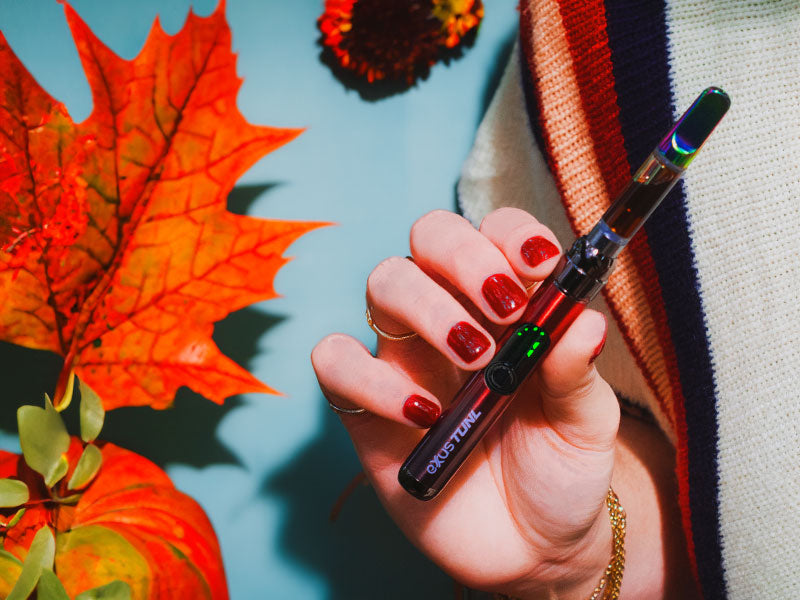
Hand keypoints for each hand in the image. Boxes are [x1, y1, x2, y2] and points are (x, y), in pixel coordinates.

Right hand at [312, 208, 620, 597]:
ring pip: (382, 284)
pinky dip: (371, 378)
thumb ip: (577, 371)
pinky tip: (422, 414)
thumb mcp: (586, 424)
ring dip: (425, 307)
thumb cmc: (561, 470)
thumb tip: (582, 319)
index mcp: (508, 308)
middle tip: (504, 309)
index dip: (510, 234)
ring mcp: (406, 360)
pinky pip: (336, 364)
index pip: (494, 233)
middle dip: (462, 256)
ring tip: (473, 358)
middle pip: (428, 239)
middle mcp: (451, 319)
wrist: (532, 547)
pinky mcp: (367, 410)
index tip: (541, 265)